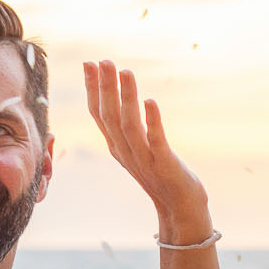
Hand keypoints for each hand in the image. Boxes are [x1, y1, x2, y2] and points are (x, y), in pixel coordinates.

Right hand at [82, 60, 209, 227]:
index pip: (99, 114)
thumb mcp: (136, 149)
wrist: (180, 208)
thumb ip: (126, 127)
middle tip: (103, 60)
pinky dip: (152, 121)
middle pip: (109, 116)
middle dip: (106, 87)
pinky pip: (156, 141)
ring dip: (126, 98)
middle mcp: (125, 151)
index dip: (93, 89)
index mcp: (117, 146)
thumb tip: (116, 99)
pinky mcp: (164, 165)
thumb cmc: (160, 175)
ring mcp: (143, 159)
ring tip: (126, 72)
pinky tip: (150, 102)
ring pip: (129, 125)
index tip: (89, 63)